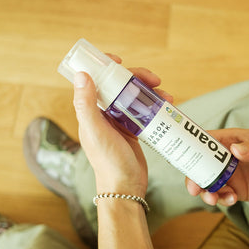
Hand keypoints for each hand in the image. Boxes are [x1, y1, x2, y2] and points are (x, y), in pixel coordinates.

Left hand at [73, 55, 171, 196]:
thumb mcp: (95, 131)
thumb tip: (82, 74)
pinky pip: (143, 112)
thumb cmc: (109, 162)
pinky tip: (165, 107)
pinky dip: (154, 107)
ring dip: (150, 93)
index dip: (107, 68)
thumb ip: (86, 104)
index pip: (96, 81)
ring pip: (134, 98)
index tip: (121, 62)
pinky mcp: (133, 131)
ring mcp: (119, 123)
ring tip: (167, 97)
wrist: (126, 187)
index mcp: (91, 112)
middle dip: (137, 78)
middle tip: (155, 80)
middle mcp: (104, 115)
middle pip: (120, 86)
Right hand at [185, 125, 248, 205]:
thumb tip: (235, 150)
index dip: (189, 148)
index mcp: (230, 141)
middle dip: (193, 177)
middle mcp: (226, 158)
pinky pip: (223, 197)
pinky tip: (233, 199)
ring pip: (208, 184)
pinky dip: (222, 200)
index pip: (204, 142)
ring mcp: (230, 176)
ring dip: (205, 192)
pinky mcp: (238, 191)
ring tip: (213, 198)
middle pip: (200, 166)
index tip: (180, 158)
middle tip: (194, 188)